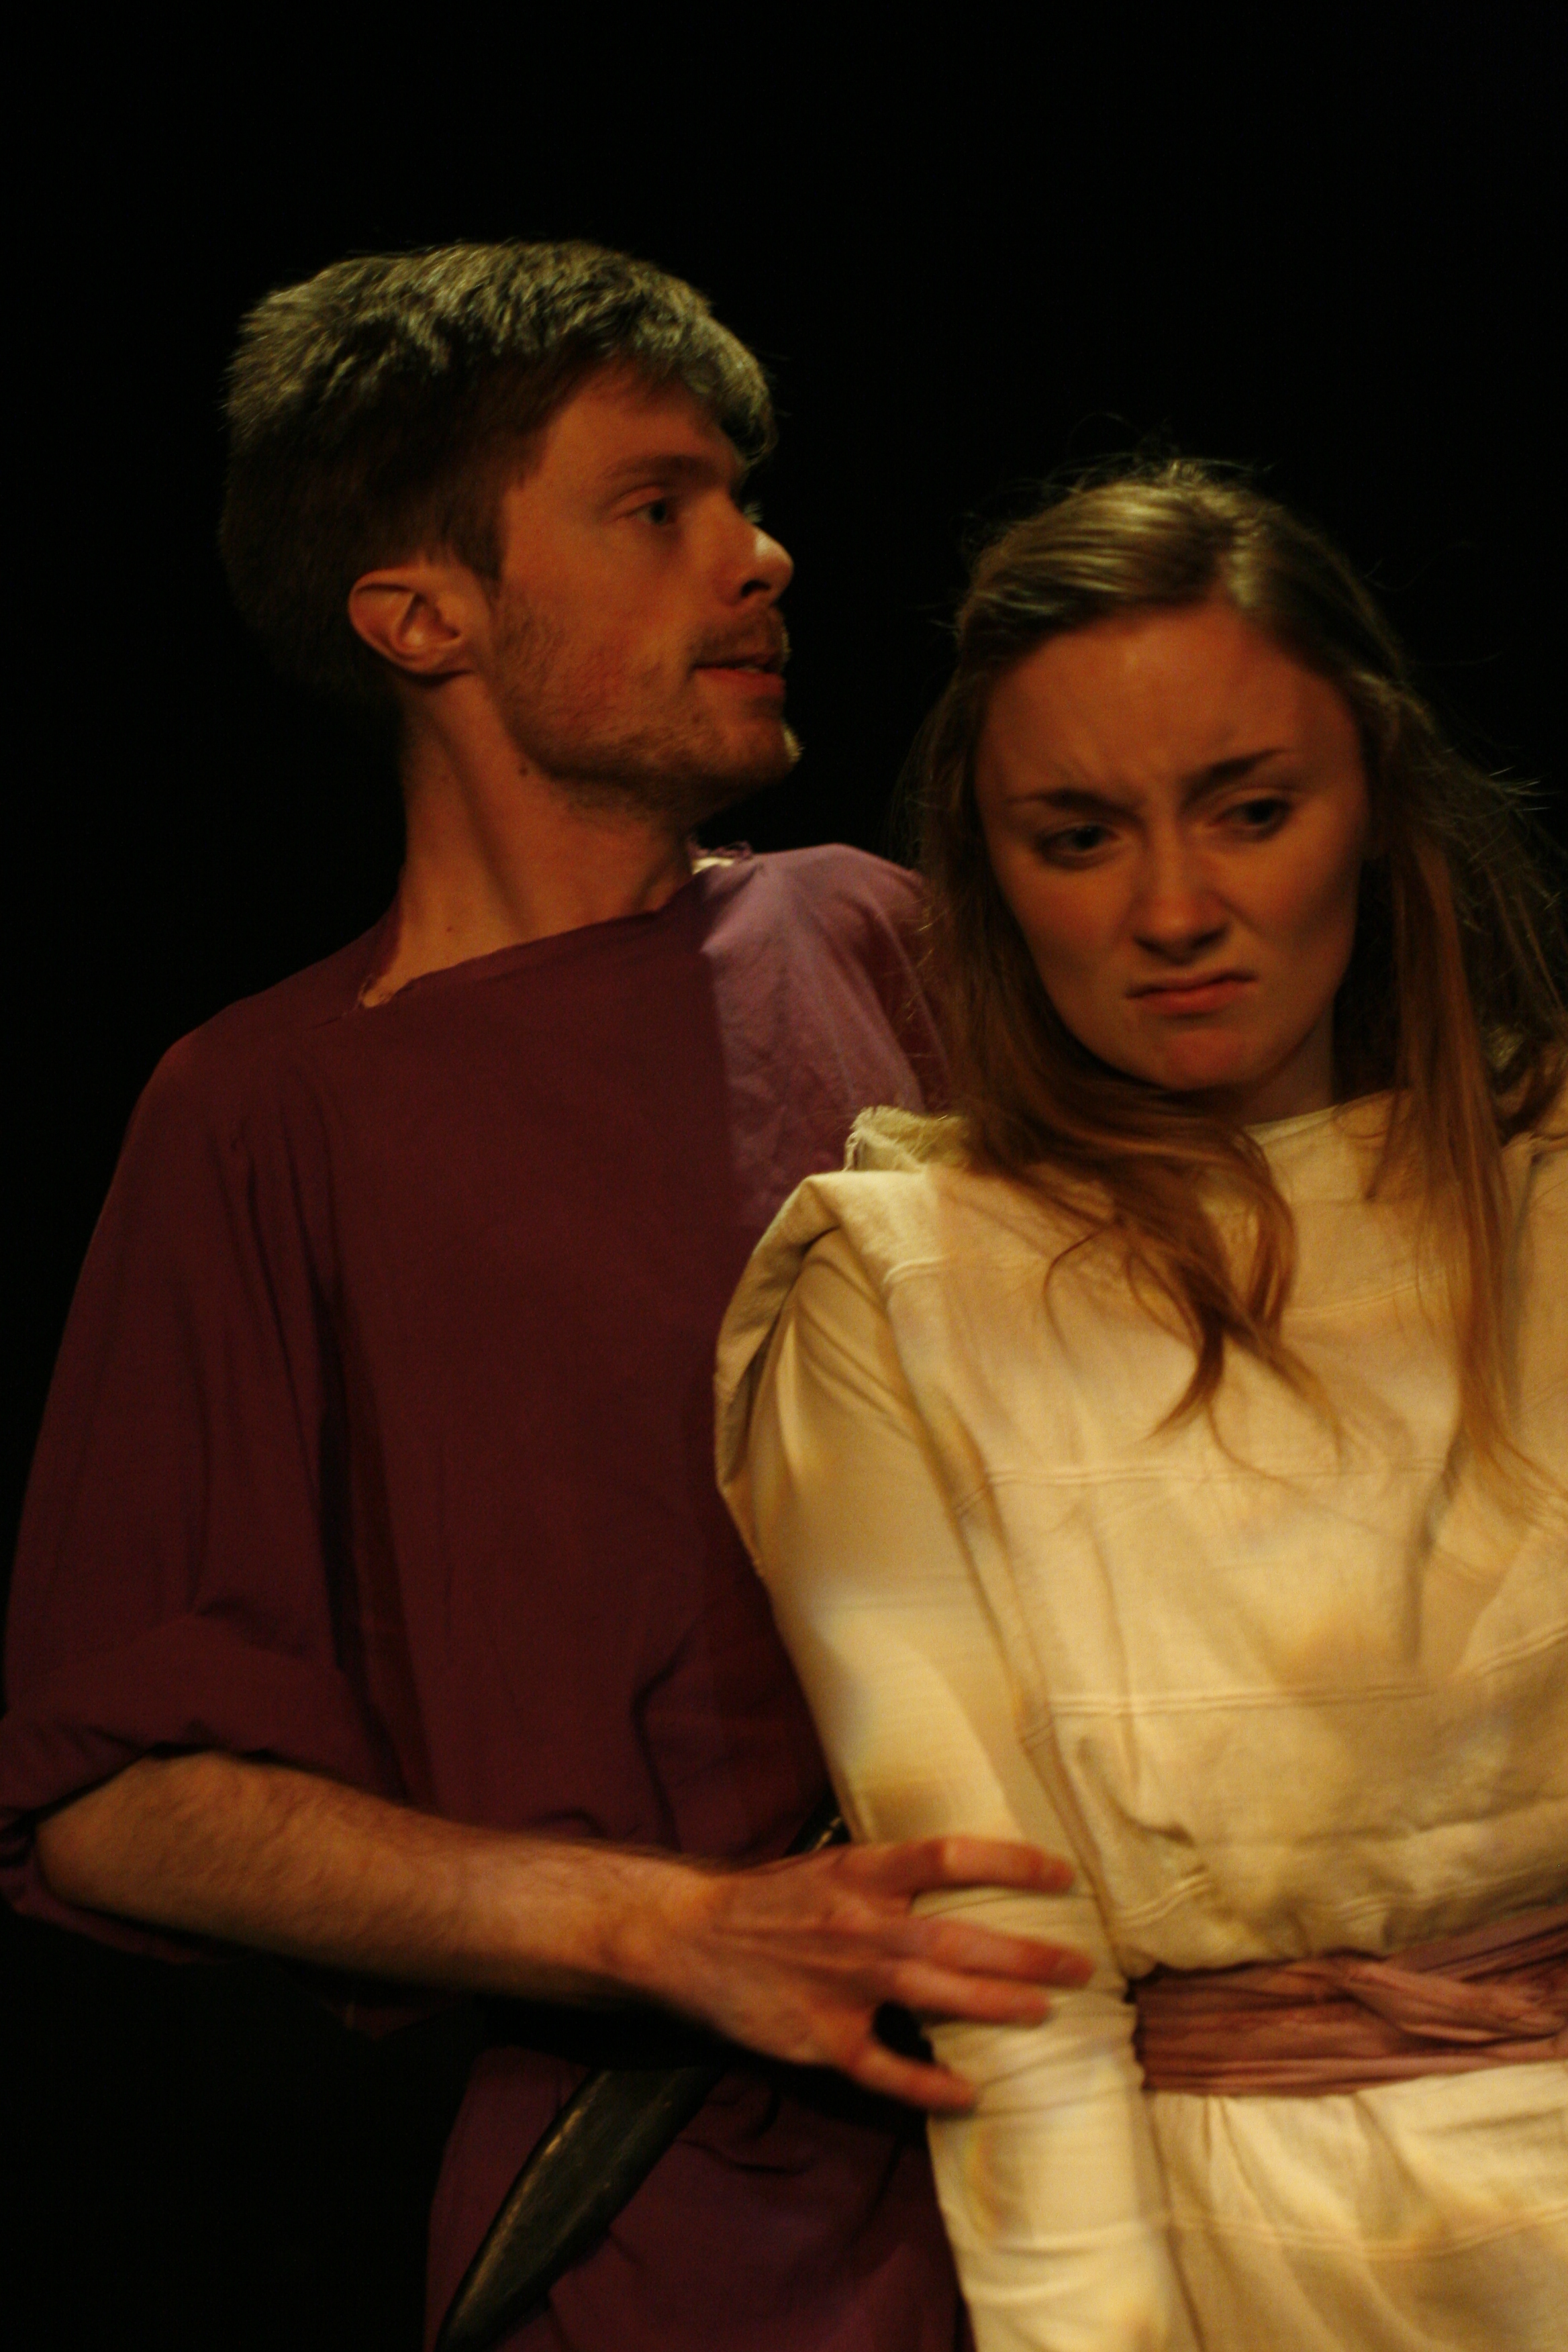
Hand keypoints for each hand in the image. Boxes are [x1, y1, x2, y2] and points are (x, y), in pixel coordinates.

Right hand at [642, 1836, 1091, 2107]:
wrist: (689, 1935)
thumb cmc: (767, 1898)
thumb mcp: (827, 1866)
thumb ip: (885, 1876)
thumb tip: (955, 1872)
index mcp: (862, 1874)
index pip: (950, 1857)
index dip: (1011, 1863)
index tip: (1062, 1875)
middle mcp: (861, 1925)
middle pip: (960, 1938)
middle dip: (1026, 1954)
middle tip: (1079, 1965)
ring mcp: (843, 1984)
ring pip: (936, 1997)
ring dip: (997, 2005)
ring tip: (1045, 2012)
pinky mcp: (822, 2037)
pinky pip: (885, 2068)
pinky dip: (928, 2085)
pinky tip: (967, 2094)